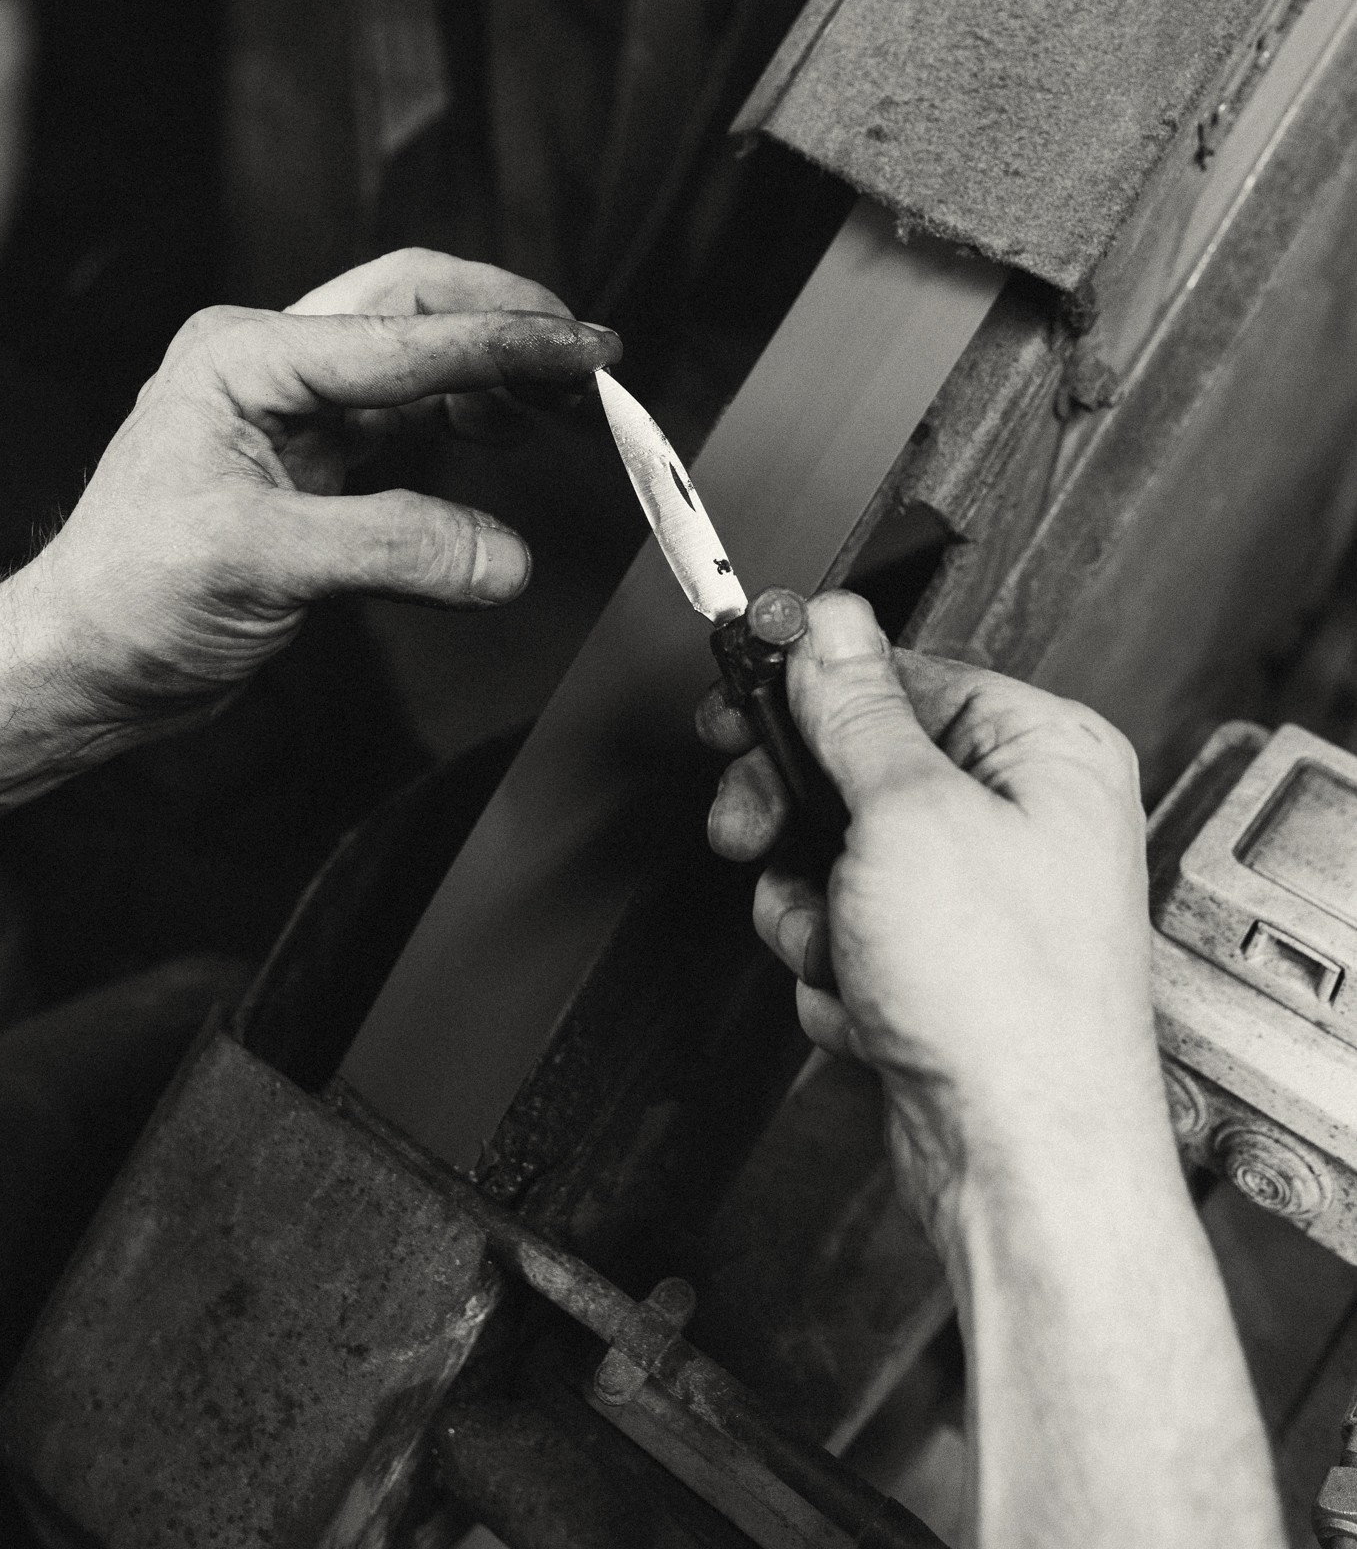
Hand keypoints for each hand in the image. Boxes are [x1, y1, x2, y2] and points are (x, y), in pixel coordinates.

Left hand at [0, 249, 619, 803]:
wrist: (86, 662)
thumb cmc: (130, 598)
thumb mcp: (260, 564)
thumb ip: (391, 548)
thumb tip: (504, 556)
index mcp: (246, 357)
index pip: (404, 333)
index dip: (507, 342)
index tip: (588, 352)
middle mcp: (271, 365)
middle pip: (413, 303)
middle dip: (504, 322)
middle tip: (588, 356)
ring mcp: (293, 411)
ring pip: (417, 356)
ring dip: (492, 369)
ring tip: (562, 400)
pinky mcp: (314, 463)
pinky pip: (408, 418)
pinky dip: (466, 419)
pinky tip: (502, 436)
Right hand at [699, 591, 1165, 1236]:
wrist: (1018, 1161)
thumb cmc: (1007, 1000)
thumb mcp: (907, 815)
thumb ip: (855, 710)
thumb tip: (830, 626)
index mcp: (1043, 751)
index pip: (902, 675)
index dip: (813, 690)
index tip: (743, 697)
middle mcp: (1023, 816)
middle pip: (857, 766)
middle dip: (798, 818)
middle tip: (755, 831)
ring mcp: (979, 897)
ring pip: (835, 854)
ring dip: (810, 907)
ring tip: (839, 945)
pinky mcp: (941, 964)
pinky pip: (846, 928)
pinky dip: (834, 965)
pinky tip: (866, 1000)